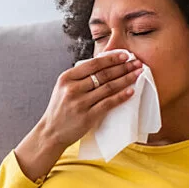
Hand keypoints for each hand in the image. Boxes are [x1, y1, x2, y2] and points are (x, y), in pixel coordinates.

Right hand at [14, 52, 143, 179]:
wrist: (51, 131)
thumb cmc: (60, 109)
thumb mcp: (63, 88)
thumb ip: (79, 77)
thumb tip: (104, 63)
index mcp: (66, 78)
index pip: (93, 64)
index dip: (111, 58)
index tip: (125, 55)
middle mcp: (72, 89)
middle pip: (103, 75)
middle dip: (123, 67)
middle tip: (136, 63)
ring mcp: (80, 103)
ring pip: (108, 87)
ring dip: (126, 79)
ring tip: (137, 74)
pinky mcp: (87, 117)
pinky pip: (108, 104)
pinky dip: (121, 96)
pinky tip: (130, 91)